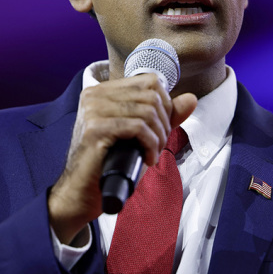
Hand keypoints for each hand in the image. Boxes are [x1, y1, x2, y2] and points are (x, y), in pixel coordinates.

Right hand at [48, 74, 196, 244]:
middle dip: (164, 123)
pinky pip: (138, 127)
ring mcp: (93, 110)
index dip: (165, 104)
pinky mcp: (96, 128)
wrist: (81, 192)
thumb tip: (191, 99)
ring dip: (159, 136)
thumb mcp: (141, 134)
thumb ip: (164, 115)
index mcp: (103, 90)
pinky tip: (148, 158)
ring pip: (147, 111)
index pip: (150, 81)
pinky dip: (150, 144)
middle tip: (158, 145)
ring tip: (153, 153)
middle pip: (152, 95)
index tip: (161, 128)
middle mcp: (95, 95)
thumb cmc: (110, 162)